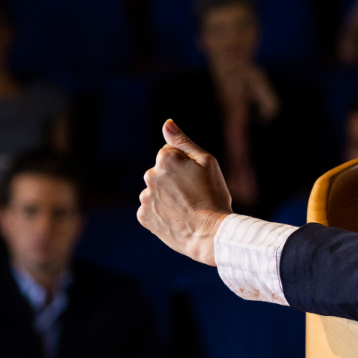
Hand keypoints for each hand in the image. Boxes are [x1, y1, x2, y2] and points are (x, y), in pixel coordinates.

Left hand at [138, 120, 231, 265]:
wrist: (210, 234)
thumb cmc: (213, 196)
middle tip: (193, 195)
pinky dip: (160, 213)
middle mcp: (150, 176)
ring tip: (186, 209)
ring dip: (166, 197)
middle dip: (173, 180)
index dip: (186, 166)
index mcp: (165, 159)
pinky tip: (176, 218)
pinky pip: (150, 210)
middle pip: (161, 172)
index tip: (196, 179)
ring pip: (155, 191)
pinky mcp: (143, 217)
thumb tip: (167, 123)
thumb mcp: (207, 162)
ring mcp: (145, 198)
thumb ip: (183, 142)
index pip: (170, 154)